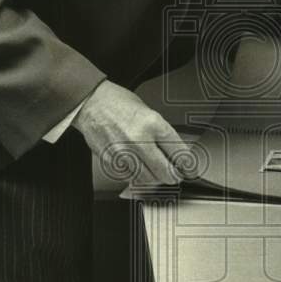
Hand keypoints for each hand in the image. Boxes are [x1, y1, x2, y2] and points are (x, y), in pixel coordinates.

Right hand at [73, 80, 193, 184]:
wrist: (91, 103)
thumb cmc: (118, 103)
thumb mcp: (148, 111)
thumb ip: (161, 133)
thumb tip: (174, 152)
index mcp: (153, 124)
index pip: (178, 152)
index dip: (187, 165)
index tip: (189, 169)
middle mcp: (139, 139)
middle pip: (165, 171)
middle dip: (173, 176)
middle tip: (175, 175)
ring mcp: (124, 152)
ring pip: (147, 178)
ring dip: (155, 178)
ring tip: (156, 172)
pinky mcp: (111, 161)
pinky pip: (129, 177)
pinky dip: (136, 176)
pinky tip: (138, 168)